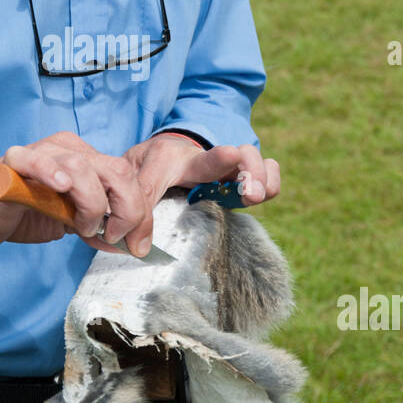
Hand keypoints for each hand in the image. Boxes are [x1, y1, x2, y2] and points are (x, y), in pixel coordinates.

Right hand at [0, 131, 155, 256]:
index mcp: (84, 159)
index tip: (139, 244)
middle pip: (116, 171)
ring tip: (82, 225)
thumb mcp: (68, 223)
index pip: (126, 178)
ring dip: (92, 203)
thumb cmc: (19, 214)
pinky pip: (36, 160)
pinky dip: (53, 172)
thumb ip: (97, 226)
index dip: (140, 213)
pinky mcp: (13, 163)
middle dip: (129, 210)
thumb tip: (128, 242)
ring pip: (84, 167)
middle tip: (117, 237)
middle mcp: (66, 150)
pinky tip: (61, 187)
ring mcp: (40, 152)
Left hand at [123, 132, 280, 209]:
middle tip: (249, 195)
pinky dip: (271, 181)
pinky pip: (268, 172)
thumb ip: (136, 210)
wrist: (156, 152)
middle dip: (249, 171)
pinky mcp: (240, 176)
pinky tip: (260, 193)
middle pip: (238, 154)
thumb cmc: (143, 168)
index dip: (214, 159)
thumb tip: (141, 250)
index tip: (231, 155)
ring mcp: (224, 165)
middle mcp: (203, 157)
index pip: (191, 160)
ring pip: (255, 161)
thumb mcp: (131, 182)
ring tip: (253, 197)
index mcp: (173, 158)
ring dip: (261, 179)